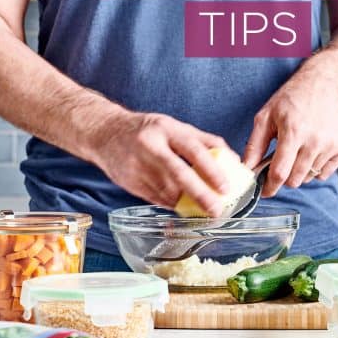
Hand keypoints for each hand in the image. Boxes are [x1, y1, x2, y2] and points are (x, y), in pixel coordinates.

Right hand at [90, 110, 230, 215]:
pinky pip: (156, 198)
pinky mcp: (130, 183)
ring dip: (188, 204)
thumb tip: (232, 159)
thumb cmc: (148, 130)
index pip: (193, 150)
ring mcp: (137, 166)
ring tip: (204, 210)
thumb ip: (203, 141)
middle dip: (200, 195)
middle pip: (179, 174)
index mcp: (165, 129)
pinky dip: (172, 204)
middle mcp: (150, 147)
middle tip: (217, 209)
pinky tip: (183, 207)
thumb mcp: (174, 126)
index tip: (225, 187)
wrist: (106, 133)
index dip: (211, 169)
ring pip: (167, 191)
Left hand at [243, 62, 337, 196]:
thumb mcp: (266, 116)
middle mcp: (315, 140)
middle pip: (295, 180)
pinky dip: (315, 168)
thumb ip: (254, 144)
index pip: (280, 172)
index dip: (270, 187)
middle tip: (281, 162)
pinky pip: (324, 173)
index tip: (266, 192)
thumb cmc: (292, 100)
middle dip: (284, 177)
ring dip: (300, 170)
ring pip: (309, 177)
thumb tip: (247, 168)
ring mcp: (331, 145)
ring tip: (298, 149)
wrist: (324, 85)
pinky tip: (312, 149)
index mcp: (293, 132)